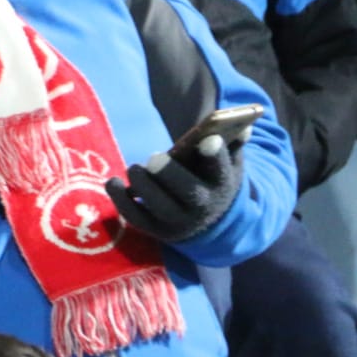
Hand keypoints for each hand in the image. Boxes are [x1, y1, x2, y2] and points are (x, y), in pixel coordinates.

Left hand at [106, 133, 245, 241]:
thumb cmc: (212, 179)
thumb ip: (231, 143)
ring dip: (144, 187)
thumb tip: (243, 127)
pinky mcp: (156, 229)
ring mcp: (179, 221)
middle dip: (170, 174)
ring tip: (135, 169)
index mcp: (222, 185)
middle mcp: (203, 207)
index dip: (215, 155)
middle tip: (154, 158)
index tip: (209, 139)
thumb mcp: (227, 163)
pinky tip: (113, 183)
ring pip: (161, 207)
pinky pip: (136, 218)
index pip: (222, 171)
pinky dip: (121, 201)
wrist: (208, 221)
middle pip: (189, 192)